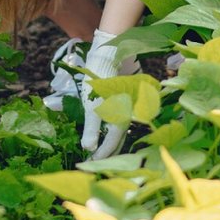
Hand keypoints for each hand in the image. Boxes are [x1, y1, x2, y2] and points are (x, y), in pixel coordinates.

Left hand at [80, 28, 127, 159]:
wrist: (110, 56)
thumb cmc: (99, 82)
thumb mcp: (91, 107)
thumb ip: (91, 130)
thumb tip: (89, 148)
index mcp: (121, 120)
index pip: (111, 145)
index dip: (101, 155)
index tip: (90, 163)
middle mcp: (130, 116)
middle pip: (119, 140)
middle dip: (109, 152)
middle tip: (97, 161)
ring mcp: (131, 108)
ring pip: (122, 129)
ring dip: (112, 141)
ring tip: (102, 149)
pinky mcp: (129, 100)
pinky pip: (123, 119)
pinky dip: (115, 128)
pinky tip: (109, 129)